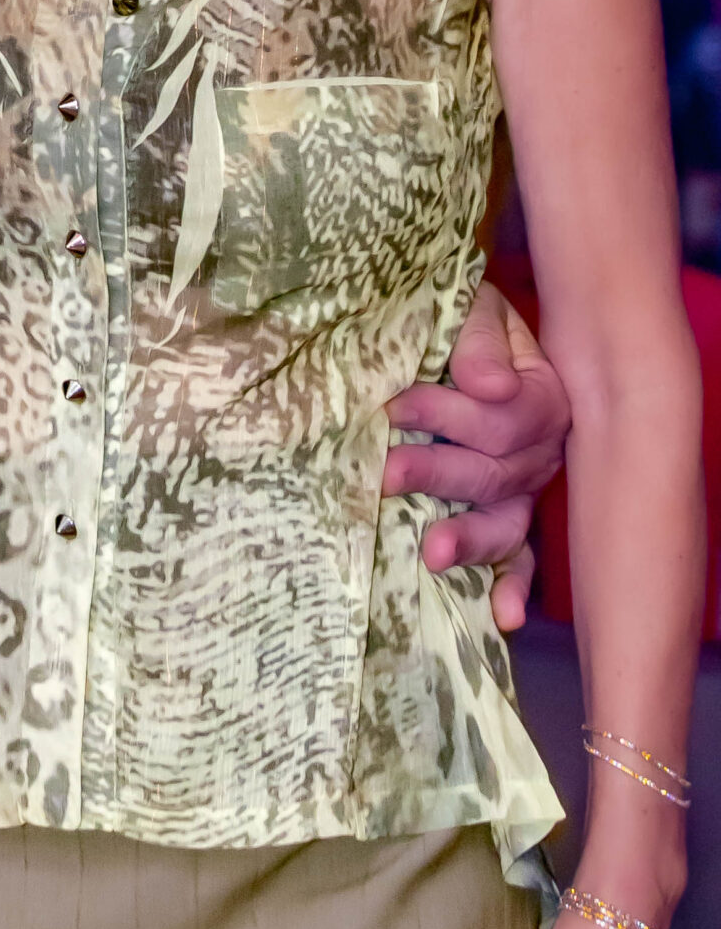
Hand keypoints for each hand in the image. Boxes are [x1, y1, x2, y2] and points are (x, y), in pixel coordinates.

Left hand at [385, 279, 570, 632]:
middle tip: (386, 473)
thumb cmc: (464, 323)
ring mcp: (522, 490)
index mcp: (542, 397)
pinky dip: (511, 586)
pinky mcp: (503, 515)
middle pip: (496, 474)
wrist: (460, 333)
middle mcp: (539, 451)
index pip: (505, 420)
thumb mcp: (474, 311)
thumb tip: (490, 385)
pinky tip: (502, 617)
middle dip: (438, 473)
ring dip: (469, 538)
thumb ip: (480, 342)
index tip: (395, 405)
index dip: (450, 414)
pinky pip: (518, 557)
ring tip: (433, 552)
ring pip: (504, 522)